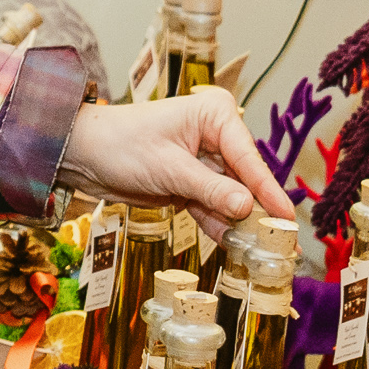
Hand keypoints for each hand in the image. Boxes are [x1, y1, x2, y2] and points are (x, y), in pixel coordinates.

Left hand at [60, 90, 290, 238]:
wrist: (81, 154)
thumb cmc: (120, 144)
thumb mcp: (168, 168)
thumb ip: (209, 189)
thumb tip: (246, 207)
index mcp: (214, 116)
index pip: (248, 157)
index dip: (268, 190)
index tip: (288, 217)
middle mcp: (215, 137)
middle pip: (245, 180)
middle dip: (259, 212)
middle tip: (283, 243)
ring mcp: (203, 163)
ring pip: (231, 198)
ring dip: (242, 224)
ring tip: (265, 253)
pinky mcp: (189, 185)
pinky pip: (211, 208)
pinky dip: (220, 227)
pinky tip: (236, 248)